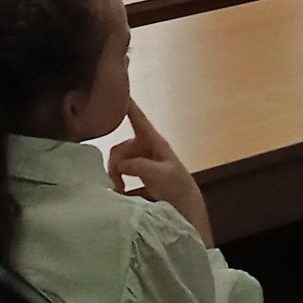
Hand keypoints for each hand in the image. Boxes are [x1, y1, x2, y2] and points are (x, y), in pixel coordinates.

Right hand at [107, 104, 211, 241]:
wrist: (187, 211)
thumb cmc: (177, 188)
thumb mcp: (159, 174)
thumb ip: (138, 165)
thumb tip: (120, 165)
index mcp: (155, 142)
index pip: (138, 119)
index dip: (128, 105)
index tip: (117, 90)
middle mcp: (147, 149)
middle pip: (121, 147)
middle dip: (115, 162)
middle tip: (116, 182)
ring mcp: (143, 162)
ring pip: (119, 162)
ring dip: (115, 174)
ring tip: (119, 190)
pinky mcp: (140, 176)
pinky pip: (122, 174)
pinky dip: (118, 183)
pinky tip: (118, 194)